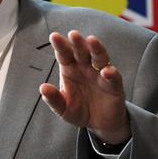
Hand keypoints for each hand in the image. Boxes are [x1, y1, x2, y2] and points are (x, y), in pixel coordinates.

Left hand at [39, 30, 130, 144]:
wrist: (100, 124)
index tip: (54, 36)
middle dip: (77, 42)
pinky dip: (111, 73)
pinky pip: (114, 77)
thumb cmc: (79, 110)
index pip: (64, 54)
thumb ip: (54, 99)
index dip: (60, 45)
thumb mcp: (63, 108)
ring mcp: (100, 74)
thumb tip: (42, 88)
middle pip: (81, 51)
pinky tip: (107, 71)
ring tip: (92, 41)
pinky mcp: (114, 85)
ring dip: (96, 48)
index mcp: (70, 68)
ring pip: (99, 57)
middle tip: (73, 34)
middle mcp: (85, 67)